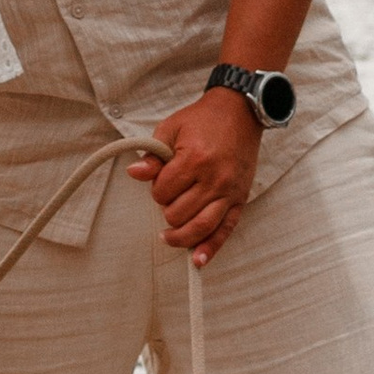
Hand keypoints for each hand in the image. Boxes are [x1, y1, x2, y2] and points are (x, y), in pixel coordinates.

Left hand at [130, 90, 260, 255]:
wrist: (240, 112)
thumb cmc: (202, 120)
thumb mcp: (170, 128)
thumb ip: (153, 154)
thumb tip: (133, 173)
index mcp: (194, 159)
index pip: (163, 192)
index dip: (156, 189)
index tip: (161, 180)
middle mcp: (213, 179)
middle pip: (179, 213)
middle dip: (167, 209)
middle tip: (170, 196)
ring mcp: (229, 191)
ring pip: (200, 227)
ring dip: (180, 237)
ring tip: (169, 237)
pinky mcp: (240, 199)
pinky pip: (226, 230)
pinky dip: (211, 248)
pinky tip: (198, 260)